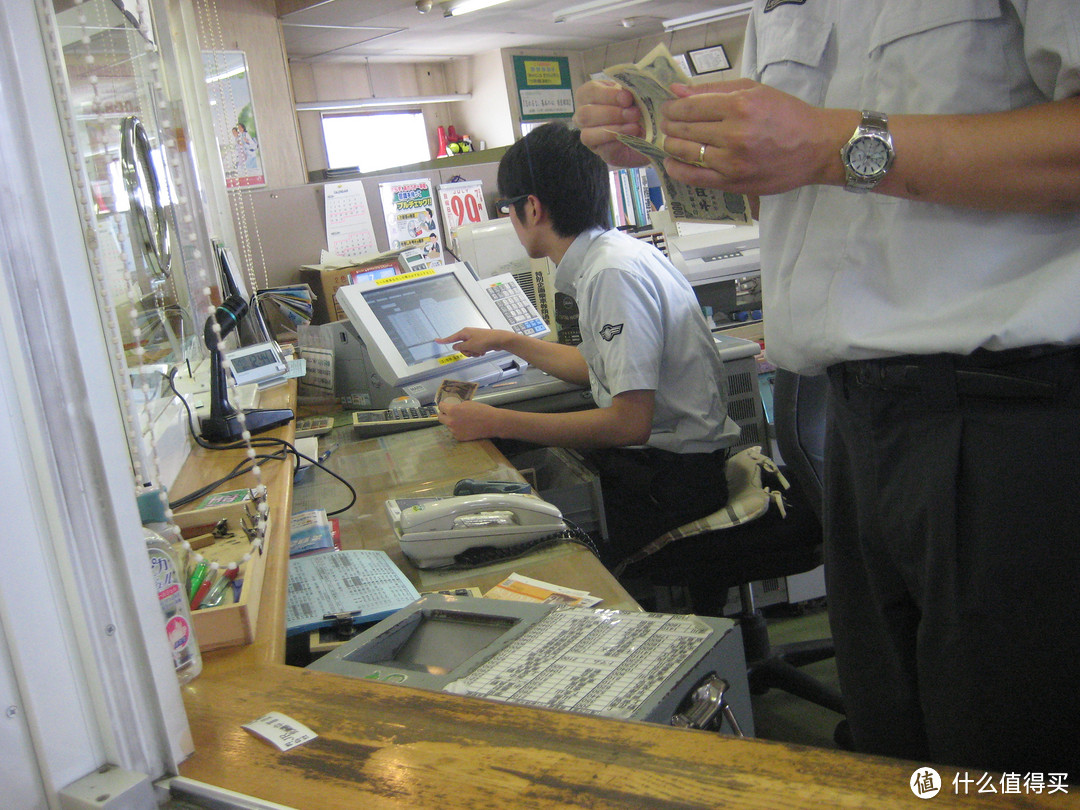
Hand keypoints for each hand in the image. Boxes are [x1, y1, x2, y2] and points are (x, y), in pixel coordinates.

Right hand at [435, 327, 507, 357]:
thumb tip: (455, 347)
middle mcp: (468, 334)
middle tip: (472, 352)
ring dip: (473, 353)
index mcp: (464, 333)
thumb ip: (460, 347)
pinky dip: (478, 352)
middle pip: (460, 346)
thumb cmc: (484, 341)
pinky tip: (483, 351)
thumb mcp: (469, 346)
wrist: (499, 340)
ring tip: (479, 351)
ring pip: (468, 349)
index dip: (443, 340)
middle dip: (466, 352)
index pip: (451, 338)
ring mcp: (474, 338)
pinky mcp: (480, 342)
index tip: (436, 340)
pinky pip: (474, 349)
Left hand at [437, 399, 498, 441]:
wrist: (492, 423)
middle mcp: (451, 421)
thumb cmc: (482, 410)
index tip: (446, 405)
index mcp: (453, 410)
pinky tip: (466, 427)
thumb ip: (457, 405)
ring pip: (448, 425)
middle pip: (440, 417)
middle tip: (449, 413)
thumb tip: (451, 405)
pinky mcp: (459, 438)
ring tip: (463, 421)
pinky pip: (454, 432)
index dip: (443, 405)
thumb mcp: (468, 403)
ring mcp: (454, 431)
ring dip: (452, 422)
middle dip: (444, 414)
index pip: (441, 406)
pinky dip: (458, 429)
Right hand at [573, 80, 649, 167]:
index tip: (627, 98)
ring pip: (588, 135)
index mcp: (589, 96)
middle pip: (585, 114)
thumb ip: (629, 91)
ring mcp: (590, 137)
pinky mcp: (603, 153)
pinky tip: (632, 137)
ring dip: (614, 130)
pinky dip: (619, 143)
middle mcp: (583, 116)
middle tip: (634, 113)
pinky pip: (604, 149)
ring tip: (635, 127)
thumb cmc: (638, 107)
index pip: (589, 91)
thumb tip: (627, 92)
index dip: (608, 94)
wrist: (653, 131)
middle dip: (611, 113)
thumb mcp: (634, 94)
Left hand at [658, 79, 842, 194]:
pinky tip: (672, 162)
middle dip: (669, 125)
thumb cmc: (787, 114)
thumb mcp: (754, 90)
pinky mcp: (733, 183)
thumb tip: (677, 91)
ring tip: (671, 140)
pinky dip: (677, 169)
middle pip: (684, 129)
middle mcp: (734, 134)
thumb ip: (713, 89)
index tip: (669, 108)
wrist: (817, 147)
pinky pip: (694, 177)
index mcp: (739, 106)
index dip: (673, 108)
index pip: (690, 107)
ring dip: (671, 145)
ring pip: (685, 152)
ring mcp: (732, 162)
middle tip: (667, 124)